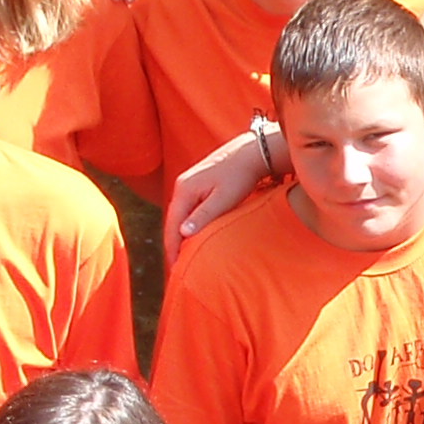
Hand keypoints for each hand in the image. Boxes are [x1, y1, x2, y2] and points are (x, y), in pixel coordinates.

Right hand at [167, 128, 271, 258]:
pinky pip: (187, 211)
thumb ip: (203, 216)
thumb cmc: (241, 176)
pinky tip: (193, 238)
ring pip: (180, 217)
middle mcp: (181, 187)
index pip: (172, 226)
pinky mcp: (197, 185)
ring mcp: (187, 185)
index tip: (176, 270)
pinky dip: (188, 227)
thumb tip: (182, 233)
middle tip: (178, 270)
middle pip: (172, 223)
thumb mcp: (224, 198)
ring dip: (180, 238)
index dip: (172, 250)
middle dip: (173, 246)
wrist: (252, 152)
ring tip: (184, 259)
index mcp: (184, 190)